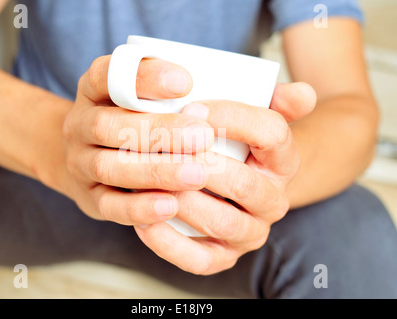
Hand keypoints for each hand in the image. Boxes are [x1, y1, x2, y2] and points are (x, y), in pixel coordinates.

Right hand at [60, 56, 214, 225]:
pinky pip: (109, 206)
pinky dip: (139, 207)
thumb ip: (163, 95)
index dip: (144, 76)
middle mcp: (79, 125)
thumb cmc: (129, 122)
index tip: (185, 82)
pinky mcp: (89, 198)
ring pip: (108, 168)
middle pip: (107, 126)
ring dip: (155, 171)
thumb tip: (201, 104)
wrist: (88, 158)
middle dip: (158, 131)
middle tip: (202, 136)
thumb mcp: (137, 99)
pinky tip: (170, 206)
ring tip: (196, 174)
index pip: (107, 74)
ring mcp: (80, 163)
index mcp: (93, 91)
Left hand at [134, 82, 316, 274]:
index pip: (271, 133)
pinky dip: (168, 243)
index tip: (192, 107)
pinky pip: (200, 260)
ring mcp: (251, 232)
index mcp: (284, 161)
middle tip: (162, 148)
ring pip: (221, 222)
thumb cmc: (237, 145)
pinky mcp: (225, 257)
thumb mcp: (257, 116)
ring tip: (146, 182)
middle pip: (242, 182)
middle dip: (198, 164)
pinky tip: (143, 222)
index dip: (231, 117)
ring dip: (181, 202)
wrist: (237, 186)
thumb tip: (302, 92)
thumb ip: (277, 100)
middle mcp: (274, 201)